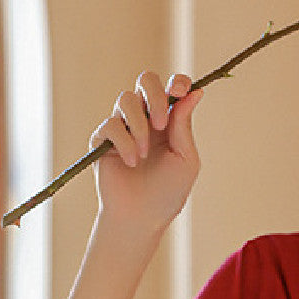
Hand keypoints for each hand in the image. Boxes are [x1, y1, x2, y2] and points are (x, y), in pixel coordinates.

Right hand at [89, 71, 203, 235]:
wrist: (142, 218)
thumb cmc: (168, 192)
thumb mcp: (185, 159)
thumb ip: (185, 125)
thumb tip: (196, 92)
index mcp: (169, 121)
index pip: (171, 87)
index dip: (176, 82)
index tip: (180, 89)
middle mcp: (145, 118)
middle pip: (145, 80)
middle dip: (154, 95)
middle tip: (160, 123)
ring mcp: (123, 126)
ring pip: (126, 99)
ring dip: (139, 126)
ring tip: (144, 154)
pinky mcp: (102, 139)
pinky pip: (111, 125)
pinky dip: (124, 142)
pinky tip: (131, 162)